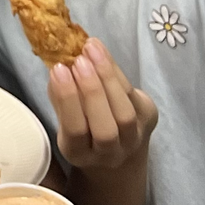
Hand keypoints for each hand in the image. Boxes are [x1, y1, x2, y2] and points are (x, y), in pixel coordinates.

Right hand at [46, 39, 158, 178]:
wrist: (119, 147)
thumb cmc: (83, 126)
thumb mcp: (64, 117)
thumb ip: (59, 95)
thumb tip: (56, 62)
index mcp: (79, 154)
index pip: (75, 131)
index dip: (67, 100)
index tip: (58, 69)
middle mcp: (109, 154)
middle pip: (105, 129)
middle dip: (92, 90)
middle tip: (78, 60)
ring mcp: (133, 140)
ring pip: (125, 113)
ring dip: (108, 77)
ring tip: (91, 49)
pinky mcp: (149, 120)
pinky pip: (134, 96)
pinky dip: (117, 72)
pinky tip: (102, 53)